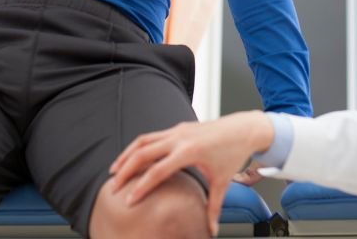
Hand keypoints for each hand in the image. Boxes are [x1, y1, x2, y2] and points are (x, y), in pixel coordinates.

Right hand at [110, 111, 273, 235]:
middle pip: (143, 153)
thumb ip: (213, 206)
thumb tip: (211, 230)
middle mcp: (179, 137)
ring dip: (126, 155)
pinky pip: (151, 136)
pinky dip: (138, 147)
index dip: (141, 187)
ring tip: (114, 170)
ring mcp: (177, 130)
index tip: (130, 200)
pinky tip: (131, 158)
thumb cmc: (232, 152)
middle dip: (125, 170)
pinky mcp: (177, 128)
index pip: (157, 171)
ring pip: (143, 140)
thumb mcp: (223, 182)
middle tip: (114, 186)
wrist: (243, 128)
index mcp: (189, 151)